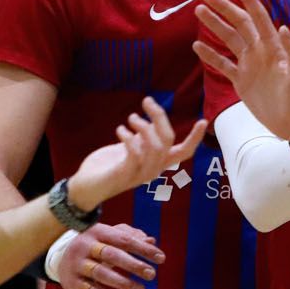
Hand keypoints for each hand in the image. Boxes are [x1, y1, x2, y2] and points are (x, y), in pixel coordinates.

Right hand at [54, 224, 163, 288]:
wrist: (60, 258)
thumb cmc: (94, 246)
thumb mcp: (109, 236)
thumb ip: (130, 237)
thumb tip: (152, 241)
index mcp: (97, 231)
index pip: (123, 239)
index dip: (143, 249)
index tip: (161, 258)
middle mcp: (85, 246)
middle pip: (111, 255)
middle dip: (133, 265)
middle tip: (152, 274)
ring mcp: (77, 265)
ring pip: (102, 274)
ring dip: (123, 283)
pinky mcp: (73, 283)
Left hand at [68, 99, 206, 208]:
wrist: (85, 187)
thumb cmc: (108, 166)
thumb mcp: (129, 148)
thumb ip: (143, 138)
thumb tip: (153, 122)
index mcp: (157, 163)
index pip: (184, 153)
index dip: (194, 138)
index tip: (203, 120)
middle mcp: (153, 170)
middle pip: (168, 141)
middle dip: (160, 117)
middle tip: (147, 101)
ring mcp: (139, 174)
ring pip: (156, 147)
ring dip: (144, 126)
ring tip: (130, 118)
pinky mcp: (124, 175)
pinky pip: (135, 154)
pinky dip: (129, 138)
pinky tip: (120, 130)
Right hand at [193, 0, 289, 148]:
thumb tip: (284, 28)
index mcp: (273, 47)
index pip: (259, 18)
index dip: (249, 0)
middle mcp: (259, 51)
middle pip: (239, 24)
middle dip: (224, 8)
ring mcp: (249, 65)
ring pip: (229, 40)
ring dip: (214, 26)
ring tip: (199, 11)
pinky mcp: (241, 80)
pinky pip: (223, 64)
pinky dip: (210, 55)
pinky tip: (197, 45)